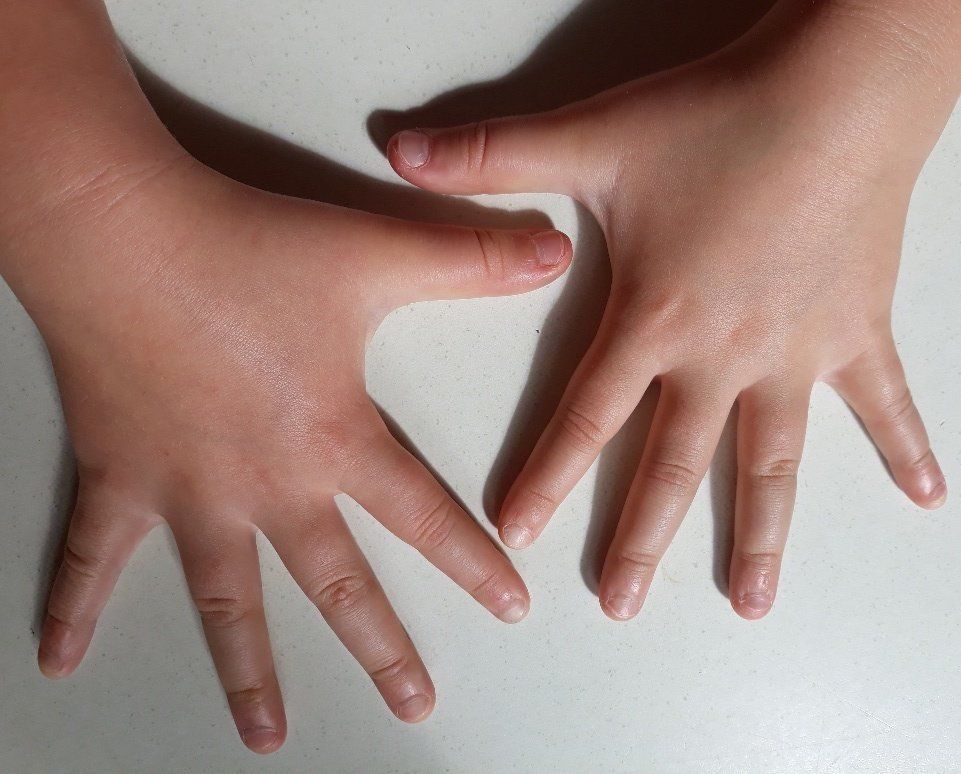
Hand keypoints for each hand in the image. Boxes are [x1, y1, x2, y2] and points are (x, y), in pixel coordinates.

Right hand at [12, 154, 569, 750]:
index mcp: (332, 441)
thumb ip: (471, 261)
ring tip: (267, 734)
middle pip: (338, 586)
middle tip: (415, 704)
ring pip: (225, 600)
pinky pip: (93, 555)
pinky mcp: (118, 475)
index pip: (423, 518)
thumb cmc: (245, 248)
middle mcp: (266, 485)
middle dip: (383, 649)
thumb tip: (554, 251)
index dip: (473, 564)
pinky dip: (72, 605)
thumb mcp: (375, 253)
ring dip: (248, 671)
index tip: (509, 610)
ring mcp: (189, 491)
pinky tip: (58, 657)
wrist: (122, 232)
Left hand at [384, 4, 960, 622]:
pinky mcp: (856, 332)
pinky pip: (885, 401)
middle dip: (641, 538)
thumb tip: (397, 150)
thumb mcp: (592, 140)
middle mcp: (722, 356)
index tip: (517, 537)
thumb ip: (492, 157)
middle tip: (620, 604)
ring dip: (762, 536)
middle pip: (674, 465)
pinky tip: (927, 495)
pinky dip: (906, 446)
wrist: (835, 93)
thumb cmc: (716, 120)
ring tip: (751, 602)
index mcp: (654, 319)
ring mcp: (795, 353)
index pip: (587, 416)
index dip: (547, 476)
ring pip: (773, 463)